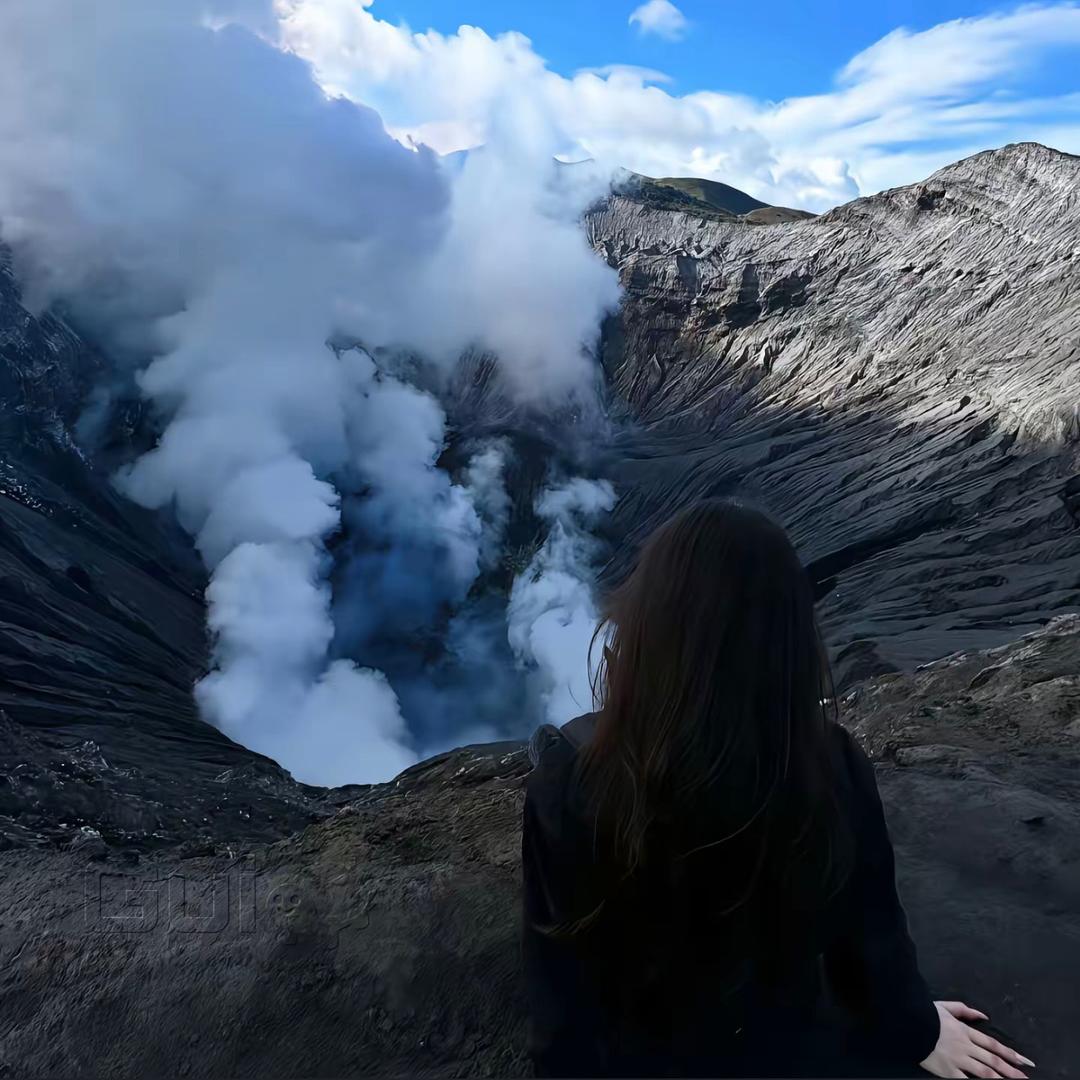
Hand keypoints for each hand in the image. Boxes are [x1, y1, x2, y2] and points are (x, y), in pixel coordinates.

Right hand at [920, 1001, 1034, 1077]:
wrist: (908, 1022)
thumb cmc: (926, 1014)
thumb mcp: (945, 1007)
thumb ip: (965, 1010)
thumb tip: (983, 1016)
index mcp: (965, 1031)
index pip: (992, 1044)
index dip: (1010, 1053)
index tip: (1024, 1061)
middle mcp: (965, 1046)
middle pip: (992, 1059)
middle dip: (1011, 1070)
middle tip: (1026, 1077)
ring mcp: (958, 1059)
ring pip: (985, 1072)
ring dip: (1001, 1079)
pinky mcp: (948, 1070)